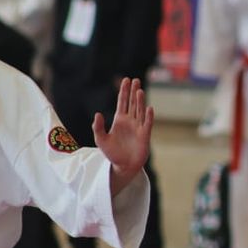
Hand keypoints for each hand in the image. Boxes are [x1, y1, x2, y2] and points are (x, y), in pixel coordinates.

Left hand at [93, 78, 154, 193]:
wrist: (123, 166)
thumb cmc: (112, 153)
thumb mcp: (101, 139)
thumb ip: (98, 126)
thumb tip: (98, 113)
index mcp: (120, 120)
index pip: (122, 102)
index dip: (124, 91)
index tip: (125, 80)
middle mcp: (130, 121)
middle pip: (132, 103)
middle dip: (133, 91)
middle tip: (135, 80)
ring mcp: (138, 127)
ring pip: (140, 110)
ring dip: (140, 100)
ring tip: (139, 90)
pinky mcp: (145, 135)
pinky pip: (147, 123)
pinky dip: (148, 116)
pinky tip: (149, 108)